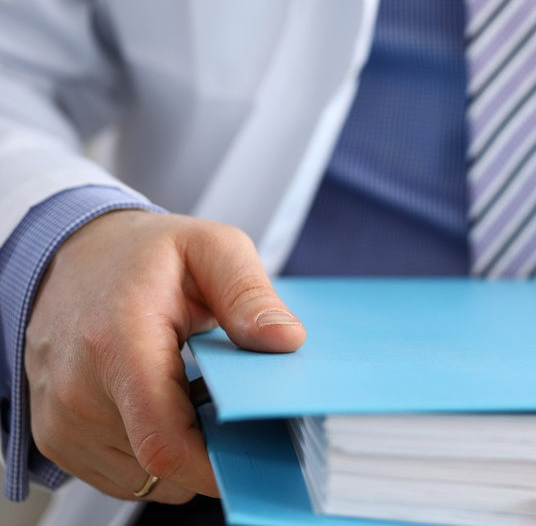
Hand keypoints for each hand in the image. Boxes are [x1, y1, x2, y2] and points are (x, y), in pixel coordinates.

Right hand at [24, 210, 305, 502]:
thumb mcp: (210, 247)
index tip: (265, 456)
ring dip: (188, 451)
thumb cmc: (142, 255)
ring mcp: (62, 425)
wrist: (69, 259)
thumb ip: (248, 293)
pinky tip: (169, 407)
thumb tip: (286, 340)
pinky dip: (159, 454)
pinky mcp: (59, 442)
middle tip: (244, 404)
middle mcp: (78, 394)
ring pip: (151, 479)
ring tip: (197, 394)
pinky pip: (128, 476)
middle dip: (218, 448)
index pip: (166, 442)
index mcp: (118, 344)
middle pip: (167, 465)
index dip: (220, 466)